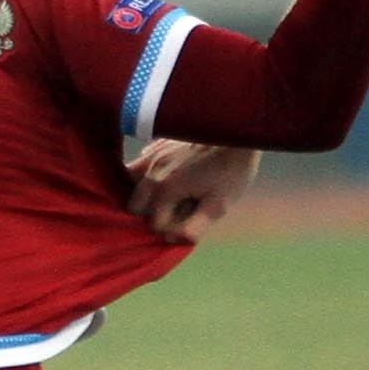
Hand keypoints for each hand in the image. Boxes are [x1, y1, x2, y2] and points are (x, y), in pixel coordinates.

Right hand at [127, 140, 262, 243]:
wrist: (236, 130)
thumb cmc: (231, 170)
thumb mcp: (219, 206)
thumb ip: (194, 228)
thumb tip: (175, 239)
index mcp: (165, 190)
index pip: (154, 224)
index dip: (171, 230)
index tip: (190, 223)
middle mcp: (151, 172)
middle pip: (135, 206)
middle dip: (152, 214)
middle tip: (178, 211)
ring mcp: (151, 155)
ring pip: (131, 182)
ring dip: (145, 194)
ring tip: (167, 196)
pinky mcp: (157, 144)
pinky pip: (141, 164)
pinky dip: (147, 174)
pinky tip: (168, 175)